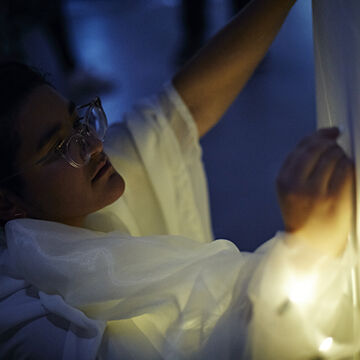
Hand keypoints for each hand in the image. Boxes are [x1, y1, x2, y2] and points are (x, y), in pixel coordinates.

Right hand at [276, 128, 353, 255]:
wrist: (311, 247)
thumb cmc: (302, 218)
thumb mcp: (289, 192)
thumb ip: (298, 168)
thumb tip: (319, 142)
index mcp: (284, 181)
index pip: (301, 148)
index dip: (317, 136)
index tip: (328, 132)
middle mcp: (297, 184)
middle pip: (317, 148)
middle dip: (329, 140)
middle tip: (336, 140)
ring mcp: (316, 191)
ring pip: (333, 156)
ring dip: (340, 154)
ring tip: (340, 160)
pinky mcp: (336, 198)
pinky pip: (346, 169)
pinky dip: (348, 165)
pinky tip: (345, 171)